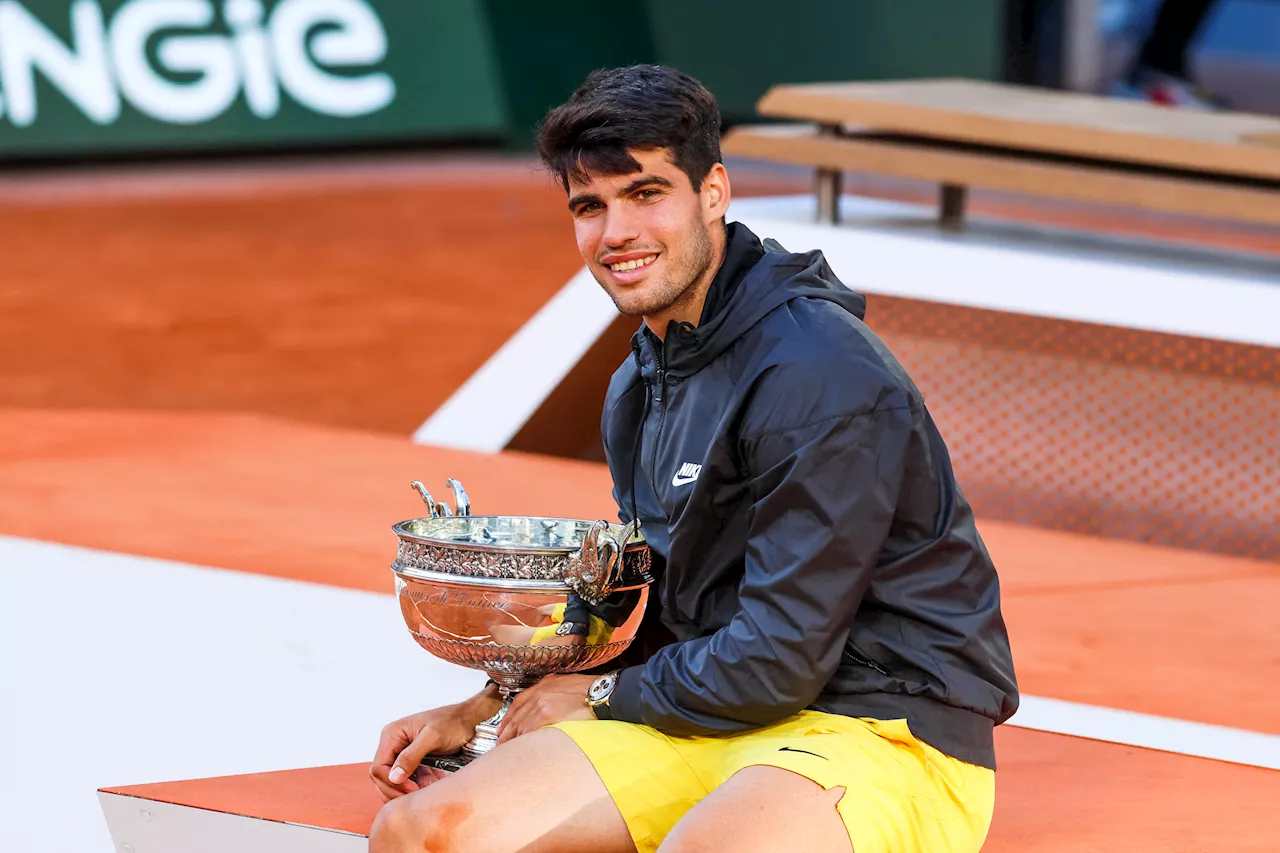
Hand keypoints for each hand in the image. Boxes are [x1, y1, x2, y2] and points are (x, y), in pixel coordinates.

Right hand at [369, 689, 500, 801]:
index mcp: (392, 734)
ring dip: (406, 791)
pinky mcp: (412, 761)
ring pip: (393, 781)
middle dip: (397, 790)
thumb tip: (393, 777)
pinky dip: (415, 787)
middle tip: (416, 798)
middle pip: (382, 777)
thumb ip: (411, 756)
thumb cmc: (452, 722)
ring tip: (425, 792)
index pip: (378, 767)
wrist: (469, 719)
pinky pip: (406, 780)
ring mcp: (401, 753)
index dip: (392, 783)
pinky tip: (429, 786)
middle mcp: (392, 744)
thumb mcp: (432, 737)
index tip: (412, 790)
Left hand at [496, 674, 596, 743]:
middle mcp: (540, 692)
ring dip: (512, 737)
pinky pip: (528, 729)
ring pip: (520, 723)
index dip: (510, 715)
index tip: (505, 726)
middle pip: (517, 713)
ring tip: (508, 749)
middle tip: (501, 741)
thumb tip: (555, 706)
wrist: (603, 693)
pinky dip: (523, 739)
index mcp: (546, 684)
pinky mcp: (546, 714)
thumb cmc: (593, 690)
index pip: (520, 701)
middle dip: (507, 729)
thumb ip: (557, 693)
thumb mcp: (570, 684)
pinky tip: (521, 748)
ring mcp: (541, 703)